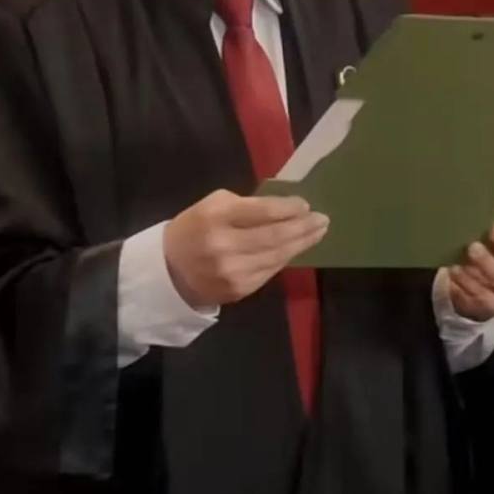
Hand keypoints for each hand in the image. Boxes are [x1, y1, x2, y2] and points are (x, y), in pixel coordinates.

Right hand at [164, 190, 328, 307]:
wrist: (170, 271)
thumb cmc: (194, 229)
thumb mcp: (212, 206)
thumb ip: (246, 206)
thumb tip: (285, 209)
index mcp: (215, 216)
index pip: (262, 211)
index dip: (288, 208)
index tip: (305, 205)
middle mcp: (225, 245)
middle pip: (275, 236)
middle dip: (303, 227)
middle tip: (323, 219)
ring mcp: (233, 271)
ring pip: (278, 256)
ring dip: (302, 243)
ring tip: (318, 232)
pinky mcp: (240, 289)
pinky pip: (271, 270)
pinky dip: (286, 258)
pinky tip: (297, 248)